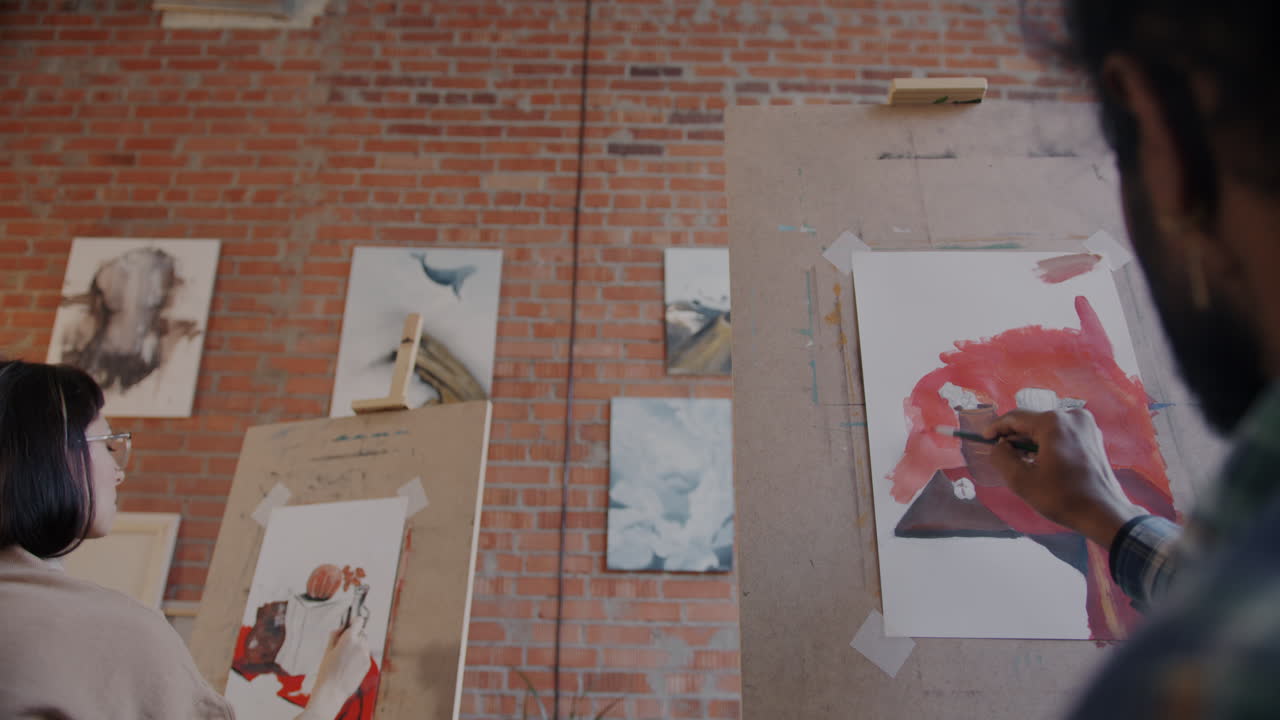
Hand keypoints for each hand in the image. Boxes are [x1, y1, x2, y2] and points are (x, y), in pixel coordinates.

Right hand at [297, 625, 370, 719]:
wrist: (332, 691)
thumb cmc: (326, 671)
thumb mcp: (327, 650)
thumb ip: (335, 635)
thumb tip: (342, 627)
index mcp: (349, 638)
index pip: (359, 621)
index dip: (355, 621)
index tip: (352, 623)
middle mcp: (360, 644)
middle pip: (362, 633)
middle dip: (355, 636)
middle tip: (344, 645)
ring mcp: (365, 654)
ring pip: (364, 644)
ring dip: (358, 646)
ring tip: (345, 658)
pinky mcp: (368, 664)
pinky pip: (365, 655)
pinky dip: (359, 656)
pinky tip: (349, 666)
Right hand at [983, 409, 1144, 547]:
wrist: (1105, 513)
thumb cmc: (1062, 497)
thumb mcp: (1022, 481)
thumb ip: (1001, 457)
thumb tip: (998, 446)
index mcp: (1054, 422)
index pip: (1015, 417)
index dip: (996, 427)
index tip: (984, 439)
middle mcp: (1072, 416)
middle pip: (1033, 422)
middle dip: (1015, 437)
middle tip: (1001, 453)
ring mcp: (1086, 425)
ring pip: (1048, 428)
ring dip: (1032, 441)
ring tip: (1021, 460)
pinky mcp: (1094, 437)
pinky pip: (1062, 434)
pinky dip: (1048, 444)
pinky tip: (1042, 461)